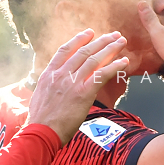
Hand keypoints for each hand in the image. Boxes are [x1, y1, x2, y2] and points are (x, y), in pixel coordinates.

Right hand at [26, 29, 129, 144]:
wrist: (41, 132)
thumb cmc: (40, 120)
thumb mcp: (39, 95)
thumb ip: (50, 85)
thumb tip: (55, 83)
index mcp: (49, 73)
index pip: (65, 50)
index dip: (79, 39)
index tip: (90, 33)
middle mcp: (61, 74)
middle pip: (84, 51)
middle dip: (101, 41)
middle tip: (113, 35)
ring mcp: (72, 83)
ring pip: (94, 59)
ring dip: (110, 49)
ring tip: (121, 42)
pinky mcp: (83, 93)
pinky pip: (102, 75)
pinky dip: (114, 66)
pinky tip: (124, 62)